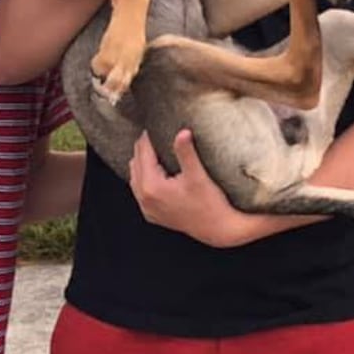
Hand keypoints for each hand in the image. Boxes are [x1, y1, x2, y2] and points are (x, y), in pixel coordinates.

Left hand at [128, 130, 256, 246]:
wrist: (218, 229)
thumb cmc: (209, 203)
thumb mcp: (198, 175)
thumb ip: (186, 152)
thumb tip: (182, 131)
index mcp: (151, 186)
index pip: (143, 152)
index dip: (148, 136)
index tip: (154, 124)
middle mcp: (144, 198)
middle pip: (136, 162)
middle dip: (144, 147)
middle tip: (156, 133)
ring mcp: (147, 208)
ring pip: (135, 176)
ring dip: (143, 161)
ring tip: (156, 149)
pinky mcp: (152, 215)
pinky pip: (140, 191)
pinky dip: (144, 177)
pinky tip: (157, 171)